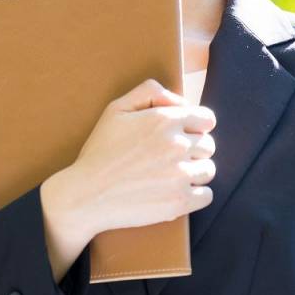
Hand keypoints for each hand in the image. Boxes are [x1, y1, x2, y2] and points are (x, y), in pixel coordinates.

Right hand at [41, 78, 216, 273]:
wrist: (86, 195)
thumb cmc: (99, 151)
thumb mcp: (115, 109)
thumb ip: (149, 92)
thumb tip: (178, 101)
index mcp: (164, 120)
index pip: (207, 119)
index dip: (196, 126)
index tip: (185, 135)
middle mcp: (177, 145)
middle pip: (208, 145)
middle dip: (193, 150)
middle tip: (171, 158)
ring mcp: (180, 175)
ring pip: (208, 170)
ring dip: (195, 172)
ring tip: (173, 176)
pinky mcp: (180, 202)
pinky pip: (206, 195)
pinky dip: (196, 195)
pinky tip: (176, 192)